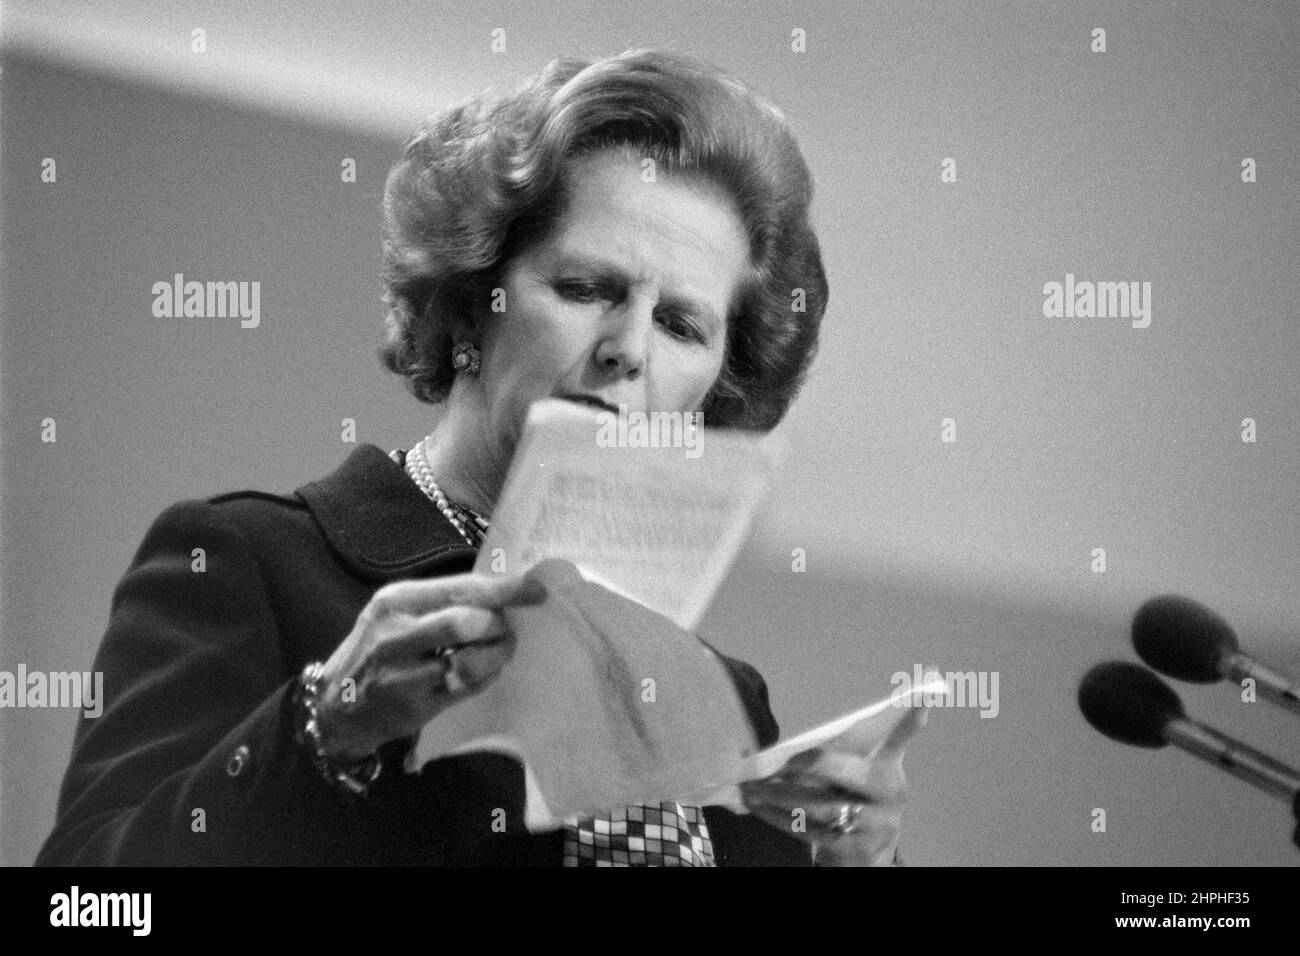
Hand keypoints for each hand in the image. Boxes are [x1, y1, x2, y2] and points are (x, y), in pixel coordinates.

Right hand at [313, 571, 547, 760]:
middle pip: (467, 623)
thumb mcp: (395, 612)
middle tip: (507, 628)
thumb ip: (441, 600)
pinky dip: (485, 678)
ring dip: (497, 655)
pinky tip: (481, 672)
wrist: (337, 706)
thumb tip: (502, 590)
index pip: (459, 589)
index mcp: (395, 601)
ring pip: (471, 662)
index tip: (535, 590)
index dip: (504, 589)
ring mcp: (404, 676)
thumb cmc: (377, 650)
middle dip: (498, 625)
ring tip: (499, 650)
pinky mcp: (415, 708)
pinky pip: (468, 690)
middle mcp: (396, 635)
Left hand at [740, 705, 928, 865]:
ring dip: (780, 795)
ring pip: (821, 806)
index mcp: (889, 769)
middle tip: (781, 759)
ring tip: (751, 786)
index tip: (921, 693)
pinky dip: (777, 817)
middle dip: (812, 763)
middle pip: (848, 772)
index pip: (900, 738)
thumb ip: (846, 748)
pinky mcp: (852, 849)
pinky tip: (758, 806)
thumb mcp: (860, 773)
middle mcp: (888, 796)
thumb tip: (813, 731)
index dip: (911, 718)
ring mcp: (872, 825)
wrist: (865, 853)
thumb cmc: (855, 799)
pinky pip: (808, 830)